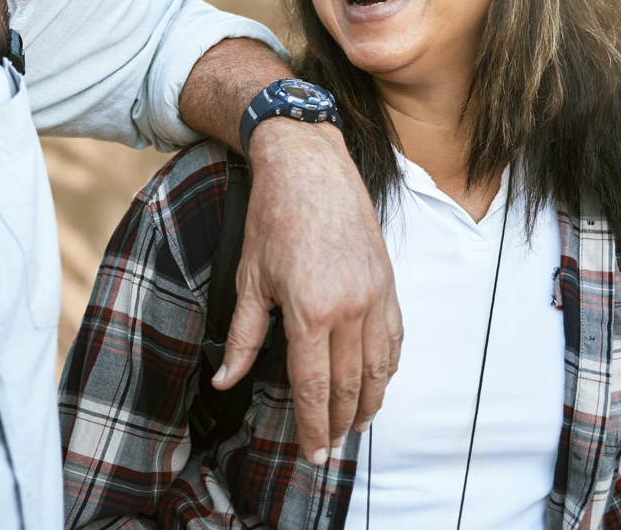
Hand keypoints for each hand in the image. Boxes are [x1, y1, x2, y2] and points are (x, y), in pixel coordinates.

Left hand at [214, 117, 401, 463]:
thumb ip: (242, 338)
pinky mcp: (388, 282)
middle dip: (340, 422)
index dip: (313, 425)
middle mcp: (349, 309)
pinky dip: (389, 366)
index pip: (313, 386)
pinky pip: (394, 337)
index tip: (313, 452)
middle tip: (331, 448)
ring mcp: (375, 296)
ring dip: (370, 402)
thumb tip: (225, 380)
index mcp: (310, 311)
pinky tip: (380, 381)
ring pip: (378, 367)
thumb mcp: (249, 279)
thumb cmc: (275, 217)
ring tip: (357, 425)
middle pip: (349, 384)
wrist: (310, 167)